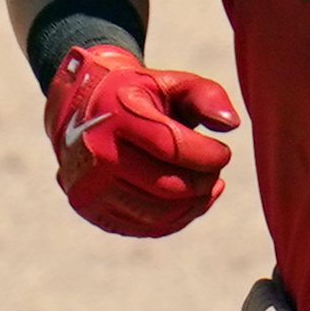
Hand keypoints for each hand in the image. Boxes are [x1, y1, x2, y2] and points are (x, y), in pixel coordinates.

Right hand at [43, 45, 240, 237]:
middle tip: (214, 170)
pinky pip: (147, 227)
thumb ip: (205, 95)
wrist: (77, 112)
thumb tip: (232, 124)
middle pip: (169, 186)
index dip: (208, 155)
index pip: (173, 148)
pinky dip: (177, 218)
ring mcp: (90, 187)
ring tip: (205, 185)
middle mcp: (97, 155)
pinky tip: (189, 200)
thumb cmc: (135, 96)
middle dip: (203, 181)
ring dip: (194, 203)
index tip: (223, 153)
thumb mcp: (168, 83)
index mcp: (115, 116)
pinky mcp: (92, 210)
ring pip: (160, 213)